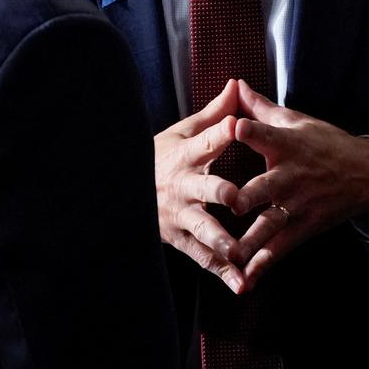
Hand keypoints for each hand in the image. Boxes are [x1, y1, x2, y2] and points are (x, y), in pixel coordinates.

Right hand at [153, 80, 245, 292]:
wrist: (127, 190)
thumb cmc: (164, 155)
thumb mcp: (185, 132)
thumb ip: (216, 114)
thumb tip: (238, 84)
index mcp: (185, 156)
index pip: (204, 142)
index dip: (220, 132)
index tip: (237, 124)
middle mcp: (182, 187)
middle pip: (201, 189)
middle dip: (218, 192)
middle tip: (236, 197)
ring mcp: (180, 217)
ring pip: (201, 230)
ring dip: (220, 241)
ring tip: (239, 252)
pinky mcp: (180, 240)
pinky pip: (203, 258)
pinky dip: (222, 272)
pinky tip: (241, 284)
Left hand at [230, 81, 368, 288]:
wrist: (366, 174)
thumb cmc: (325, 143)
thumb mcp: (297, 121)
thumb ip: (261, 108)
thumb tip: (235, 86)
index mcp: (287, 145)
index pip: (267, 134)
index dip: (251, 130)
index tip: (234, 126)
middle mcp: (291, 176)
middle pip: (266, 187)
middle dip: (247, 197)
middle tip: (229, 205)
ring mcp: (298, 205)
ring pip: (271, 225)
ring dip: (250, 241)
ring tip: (230, 255)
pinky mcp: (304, 227)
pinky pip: (280, 249)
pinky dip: (262, 265)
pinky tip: (245, 279)